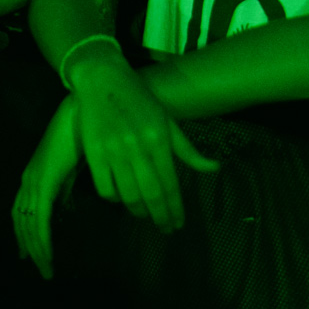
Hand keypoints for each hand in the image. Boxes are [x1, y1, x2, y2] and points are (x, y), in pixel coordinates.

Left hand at [14, 94, 84, 279]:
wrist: (85, 108)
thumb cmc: (83, 131)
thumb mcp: (72, 166)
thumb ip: (66, 185)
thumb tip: (67, 204)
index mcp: (36, 173)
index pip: (23, 210)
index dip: (25, 233)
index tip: (31, 253)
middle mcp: (30, 178)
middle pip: (21, 221)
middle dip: (30, 246)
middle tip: (40, 268)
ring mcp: (35, 180)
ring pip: (29, 225)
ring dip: (38, 250)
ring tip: (47, 269)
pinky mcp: (45, 182)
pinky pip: (40, 219)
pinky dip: (43, 240)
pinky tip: (49, 255)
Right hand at [71, 59, 218, 231]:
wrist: (102, 78)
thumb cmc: (139, 99)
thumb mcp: (167, 121)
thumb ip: (188, 149)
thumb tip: (215, 169)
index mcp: (159, 139)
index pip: (170, 184)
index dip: (175, 209)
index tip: (178, 224)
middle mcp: (137, 147)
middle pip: (151, 194)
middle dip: (160, 217)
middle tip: (165, 229)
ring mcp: (113, 150)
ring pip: (128, 195)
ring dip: (138, 211)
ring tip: (145, 216)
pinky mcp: (93, 152)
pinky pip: (105, 187)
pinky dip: (114, 199)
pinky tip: (121, 199)